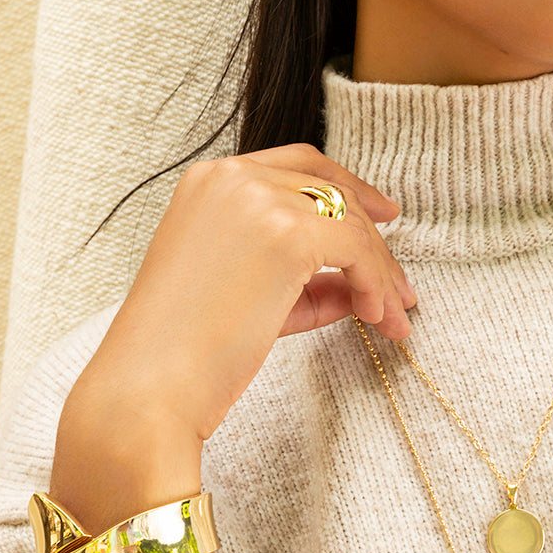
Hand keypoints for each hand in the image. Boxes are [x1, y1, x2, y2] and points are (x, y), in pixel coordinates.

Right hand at [67, 144, 415, 443]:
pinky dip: (376, 284)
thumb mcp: (247, 293)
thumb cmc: (186, 350)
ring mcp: (260, 200)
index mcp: (209, 180)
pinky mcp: (288, 234)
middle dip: (374, 235)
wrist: (150, 387)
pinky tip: (377, 318)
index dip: (346, 187)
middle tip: (402, 282)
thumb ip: (302, 279)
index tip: (381, 214)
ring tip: (393, 317)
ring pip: (351, 221)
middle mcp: (232, 178)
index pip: (297, 165)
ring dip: (380, 272)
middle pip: (331, 188)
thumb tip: (358, 284)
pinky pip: (356, 250)